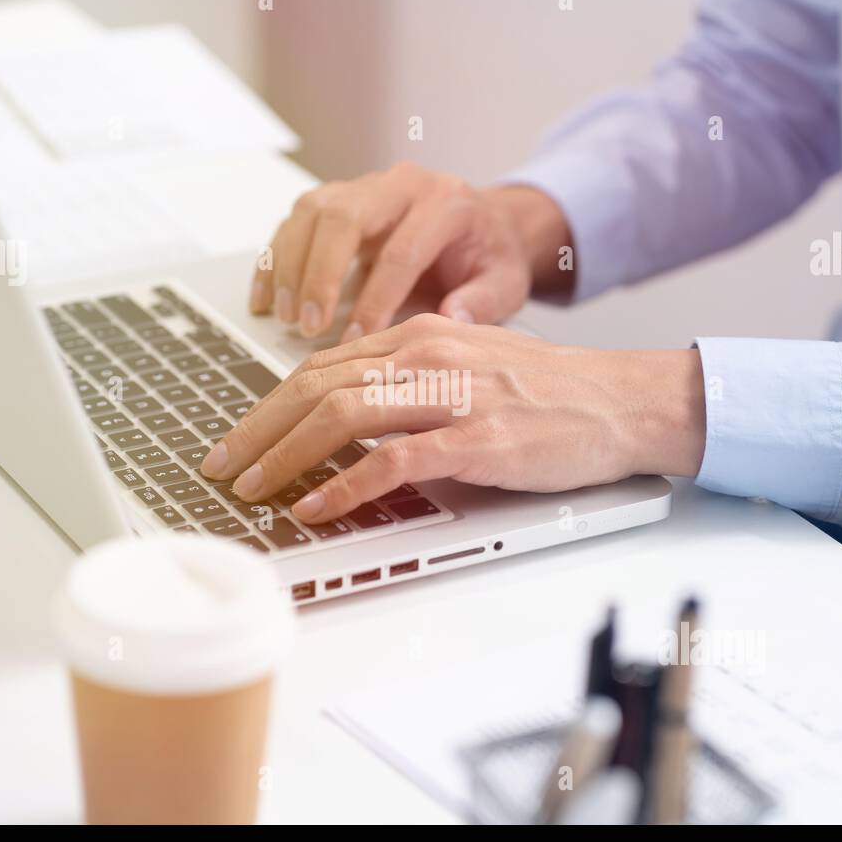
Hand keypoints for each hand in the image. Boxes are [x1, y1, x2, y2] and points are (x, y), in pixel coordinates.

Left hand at [200, 313, 705, 522]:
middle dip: (256, 429)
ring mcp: (452, 396)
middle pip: (316, 385)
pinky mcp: (477, 440)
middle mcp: (428, 355)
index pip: (323, 366)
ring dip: (286, 455)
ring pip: (343, 414)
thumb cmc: (549, 391)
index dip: (269, 405)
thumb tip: (346, 422)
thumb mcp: (468, 368)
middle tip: (220, 465)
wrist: (621, 401)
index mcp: (420, 334)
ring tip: (253, 488)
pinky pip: (393, 461)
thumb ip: (409, 383)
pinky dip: (345, 485)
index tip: (238, 439)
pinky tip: (317, 506)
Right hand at [248, 162, 572, 340]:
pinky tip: (265, 300)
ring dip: (290, 265)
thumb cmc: (489, 257)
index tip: (357, 341)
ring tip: (286, 316)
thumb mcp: (506, 282)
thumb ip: (484, 301)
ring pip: (311, 212)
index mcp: (445, 202)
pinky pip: (294, 221)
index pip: (401, 250)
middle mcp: (400, 184)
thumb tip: (452, 319)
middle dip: (320, 274)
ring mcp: (364, 187)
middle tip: (310, 325)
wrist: (485, 225)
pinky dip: (273, 259)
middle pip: (344, 216)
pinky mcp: (337, 199)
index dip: (376, 299)